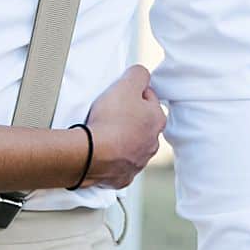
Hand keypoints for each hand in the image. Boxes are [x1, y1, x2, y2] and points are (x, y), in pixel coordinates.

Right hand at [85, 64, 166, 189]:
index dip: (132, 92)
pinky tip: (101, 150)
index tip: (119, 95)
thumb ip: (139, 74)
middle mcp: (153, 143)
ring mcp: (139, 161)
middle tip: (110, 112)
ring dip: (121, 137)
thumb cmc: (110, 119)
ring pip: (132, 143)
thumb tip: (142, 74)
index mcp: (157, 119)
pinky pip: (119, 163)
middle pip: (141, 122)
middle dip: (129, 116)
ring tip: (103, 131)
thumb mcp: (126, 84)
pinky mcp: (124, 176)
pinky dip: (112, 157)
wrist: (92, 153)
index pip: (149, 97)